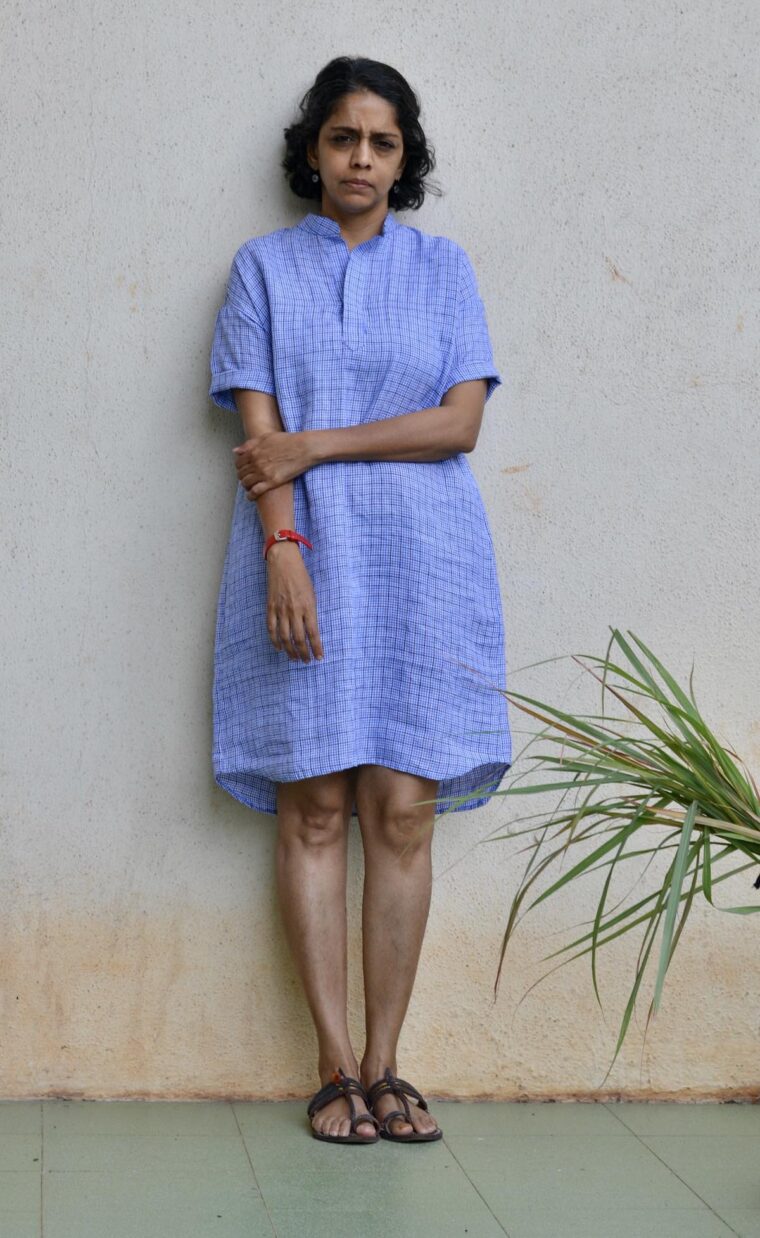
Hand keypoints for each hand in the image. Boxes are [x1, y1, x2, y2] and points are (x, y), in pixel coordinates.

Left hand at [233, 431, 313, 498]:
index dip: (240, 468)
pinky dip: (250, 495)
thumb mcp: (266, 437)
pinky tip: (251, 497)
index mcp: (253, 451)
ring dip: (246, 486)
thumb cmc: (288, 441)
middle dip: (242, 477)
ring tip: (249, 487)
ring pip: (246, 483)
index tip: (243, 470)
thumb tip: (235, 451)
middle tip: (247, 479)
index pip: (239, 463)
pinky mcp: (272, 482)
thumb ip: (249, 444)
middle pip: (241, 474)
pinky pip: (255, 491)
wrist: (304, 448)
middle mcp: (256, 462)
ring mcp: (263, 473)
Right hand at [265, 545, 323, 662]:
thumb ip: (311, 612)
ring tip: (294, 658)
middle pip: (299, 639)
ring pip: (285, 637)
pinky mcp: (270, 608)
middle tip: (306, 661)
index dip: (317, 648)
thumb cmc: (301, 577)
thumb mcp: (312, 594)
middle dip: (304, 653)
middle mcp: (295, 610)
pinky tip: (279, 648)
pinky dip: (275, 640)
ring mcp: (281, 610)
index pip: (313, 633)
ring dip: (290, 650)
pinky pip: (271, 628)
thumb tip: (312, 631)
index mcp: (308, 607)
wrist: (283, 563)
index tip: (319, 658)